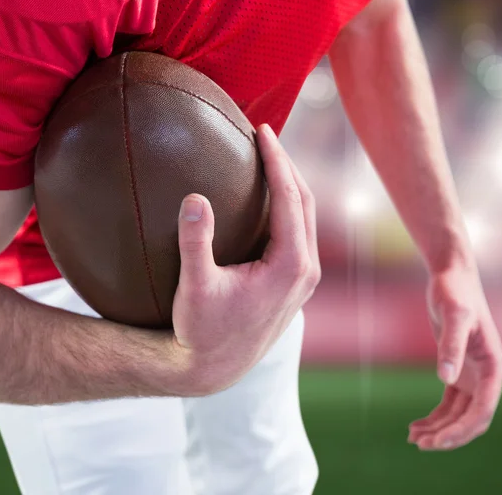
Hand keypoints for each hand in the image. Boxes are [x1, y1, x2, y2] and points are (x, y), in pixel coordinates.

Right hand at [169, 124, 320, 395]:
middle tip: (265, 135)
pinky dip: (288, 204)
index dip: (277, 161)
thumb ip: (195, 243)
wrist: (217, 368)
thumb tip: (195, 198)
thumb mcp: (194, 288)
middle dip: (287, 165)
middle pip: (305, 200)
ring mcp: (305, 276)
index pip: (290, 198)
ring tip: (269, 157)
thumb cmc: (203, 331)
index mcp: (290, 265)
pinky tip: (268, 195)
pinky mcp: (297, 280)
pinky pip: (299, 230)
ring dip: (290, 183)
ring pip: (306, 215)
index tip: (262, 132)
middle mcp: (306, 269)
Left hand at [408, 267, 501, 450]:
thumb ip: (451, 345)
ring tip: (413, 438)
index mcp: (494, 367)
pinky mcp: (457, 369)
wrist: (450, 276)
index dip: (461, 430)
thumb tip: (445, 380)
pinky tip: (416, 424)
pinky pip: (449, 403)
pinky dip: (435, 416)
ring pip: (459, 414)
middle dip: (449, 436)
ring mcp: (472, 374)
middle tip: (420, 444)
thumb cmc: (455, 292)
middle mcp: (487, 375)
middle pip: (471, 419)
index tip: (436, 441)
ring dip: (439, 429)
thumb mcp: (453, 315)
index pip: (482, 411)